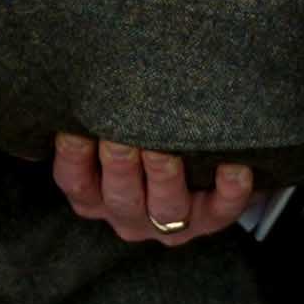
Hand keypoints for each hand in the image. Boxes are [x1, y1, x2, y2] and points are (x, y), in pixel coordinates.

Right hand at [50, 134, 258, 244]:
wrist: (198, 170)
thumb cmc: (140, 138)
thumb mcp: (107, 132)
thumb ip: (91, 114)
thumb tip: (68, 80)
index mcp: (95, 196)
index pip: (75, 181)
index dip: (72, 155)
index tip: (75, 126)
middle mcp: (129, 215)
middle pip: (119, 196)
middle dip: (120, 161)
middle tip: (122, 129)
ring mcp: (171, 223)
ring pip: (165, 208)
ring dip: (164, 176)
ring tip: (167, 147)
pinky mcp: (213, 220)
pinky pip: (223, 210)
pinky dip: (230, 189)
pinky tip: (234, 166)